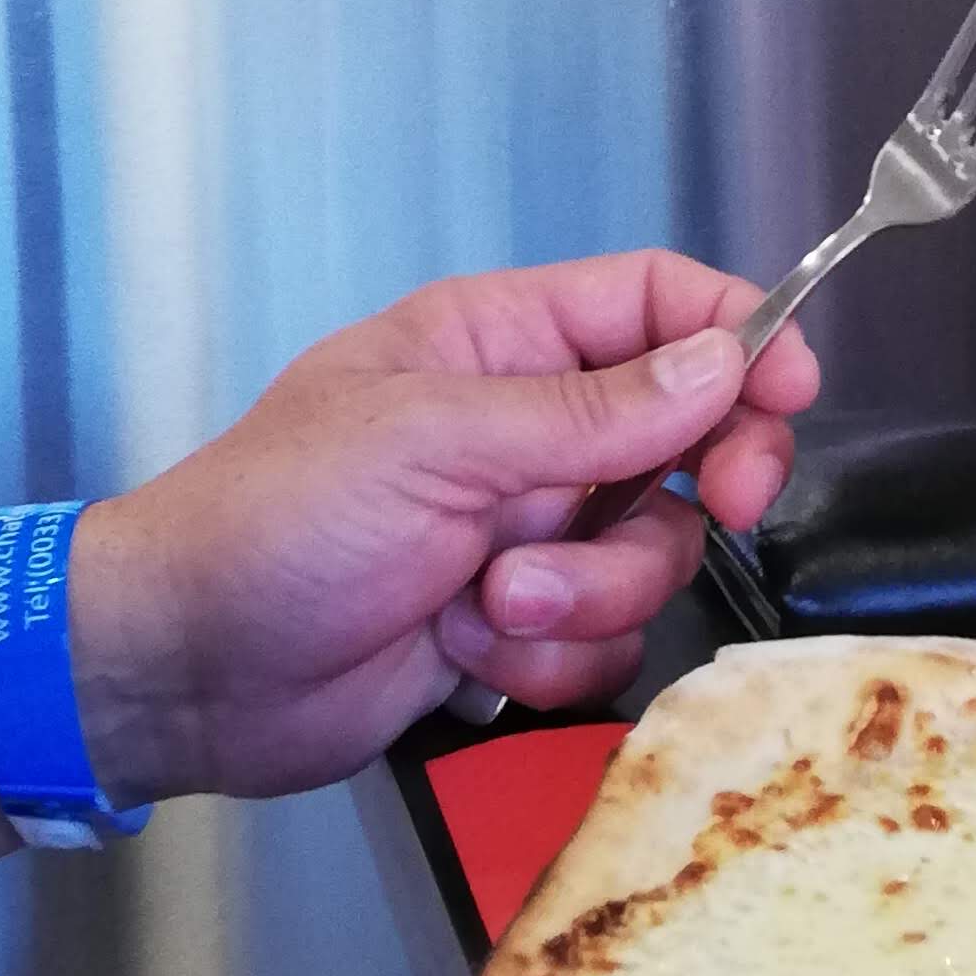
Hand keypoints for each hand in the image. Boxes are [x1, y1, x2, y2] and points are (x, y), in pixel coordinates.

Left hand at [68, 251, 817, 797]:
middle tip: (725, 506)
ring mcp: (525, 529)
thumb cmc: (273, 522)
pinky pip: (606, 638)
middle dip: (703, 482)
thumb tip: (721, 363)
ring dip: (591, 589)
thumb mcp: (433, 442)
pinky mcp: (515, 623)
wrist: (184, 671)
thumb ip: (588, 412)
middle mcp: (525, 430)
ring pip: (655, 551)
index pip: (655, 304)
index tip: (791, 392)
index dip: (739, 336)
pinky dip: (553, 654)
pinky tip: (467, 651)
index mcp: (497, 343)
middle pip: (689, 435)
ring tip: (492, 600)